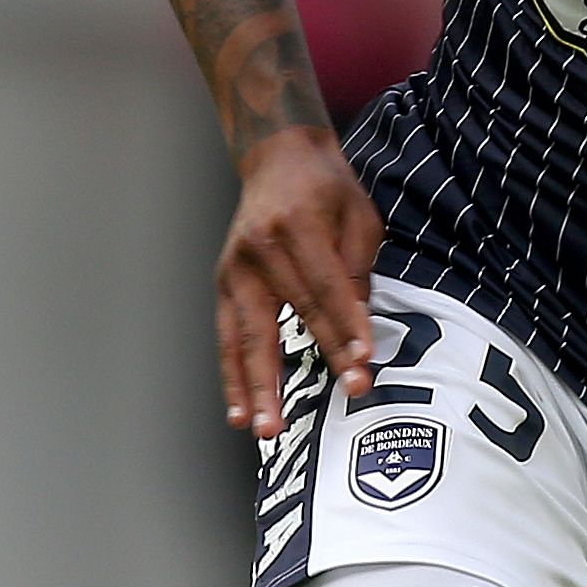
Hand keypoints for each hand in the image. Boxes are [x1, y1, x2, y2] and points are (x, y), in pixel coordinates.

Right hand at [216, 126, 383, 438]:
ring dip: (255, 386)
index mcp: (298, 225)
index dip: (345, 329)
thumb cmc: (327, 188)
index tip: (361, 367)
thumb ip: (358, 268)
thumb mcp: (359, 216)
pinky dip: (234, 375)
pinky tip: (240, 410)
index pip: (327, 288)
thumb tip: (358, 327)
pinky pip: (229, 337)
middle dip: (309, 364)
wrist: (278, 157)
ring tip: (263, 429)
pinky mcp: (224, 284)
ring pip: (246, 337)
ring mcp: (235, 268)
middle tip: (325, 404)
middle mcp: (259, 248)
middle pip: (287, 316)